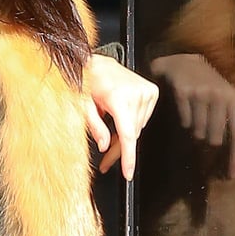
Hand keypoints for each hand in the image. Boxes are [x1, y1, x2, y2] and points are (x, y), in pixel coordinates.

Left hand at [83, 54, 159, 180]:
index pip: (127, 134)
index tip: (128, 172)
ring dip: (124, 137)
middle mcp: (136, 94)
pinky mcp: (151, 91)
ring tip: (109, 136)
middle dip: (118, 151)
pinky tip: (120, 120)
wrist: (98, 63)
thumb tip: (104, 146)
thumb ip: (94, 127)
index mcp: (118, 97)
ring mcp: (146, 92)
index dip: (128, 157)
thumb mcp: (83, 105)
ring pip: (137, 128)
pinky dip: (131, 124)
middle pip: (131, 134)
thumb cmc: (87, 81)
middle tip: (106, 163)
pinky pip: (142, 118)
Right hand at [149, 53, 234, 178]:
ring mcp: (200, 94)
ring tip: (196, 117)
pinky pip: (184, 122)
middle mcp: (219, 96)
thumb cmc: (211, 86)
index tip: (233, 176)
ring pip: (198, 132)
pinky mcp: (183, 93)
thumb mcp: (230, 102)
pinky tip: (187, 110)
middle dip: (209, 139)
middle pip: (215, 138)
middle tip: (206, 128)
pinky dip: (185, 121)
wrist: (185, 64)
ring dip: (196, 131)